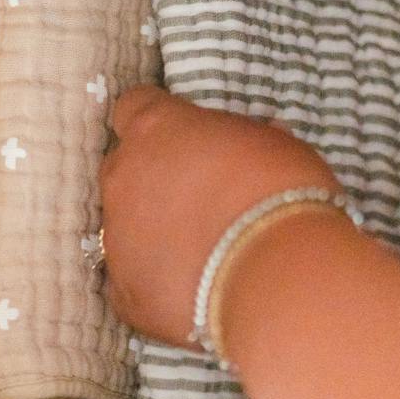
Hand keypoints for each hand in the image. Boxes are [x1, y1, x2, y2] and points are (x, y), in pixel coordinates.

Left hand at [99, 86, 339, 343]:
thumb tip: (242, 145)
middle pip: (123, 167)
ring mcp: (116, 236)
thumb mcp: (272, 144)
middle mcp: (123, 176)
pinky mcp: (124, 291)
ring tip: (200, 250)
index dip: (158, 122)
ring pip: (123, 225)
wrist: (277, 274)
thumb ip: (239, 139)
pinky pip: (130, 281)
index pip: (134, 107)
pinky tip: (190, 289)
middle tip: (197, 197)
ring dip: (152, 231)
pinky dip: (155, 282)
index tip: (181, 136)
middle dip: (152, 178)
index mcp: (155, 129)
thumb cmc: (283, 192)